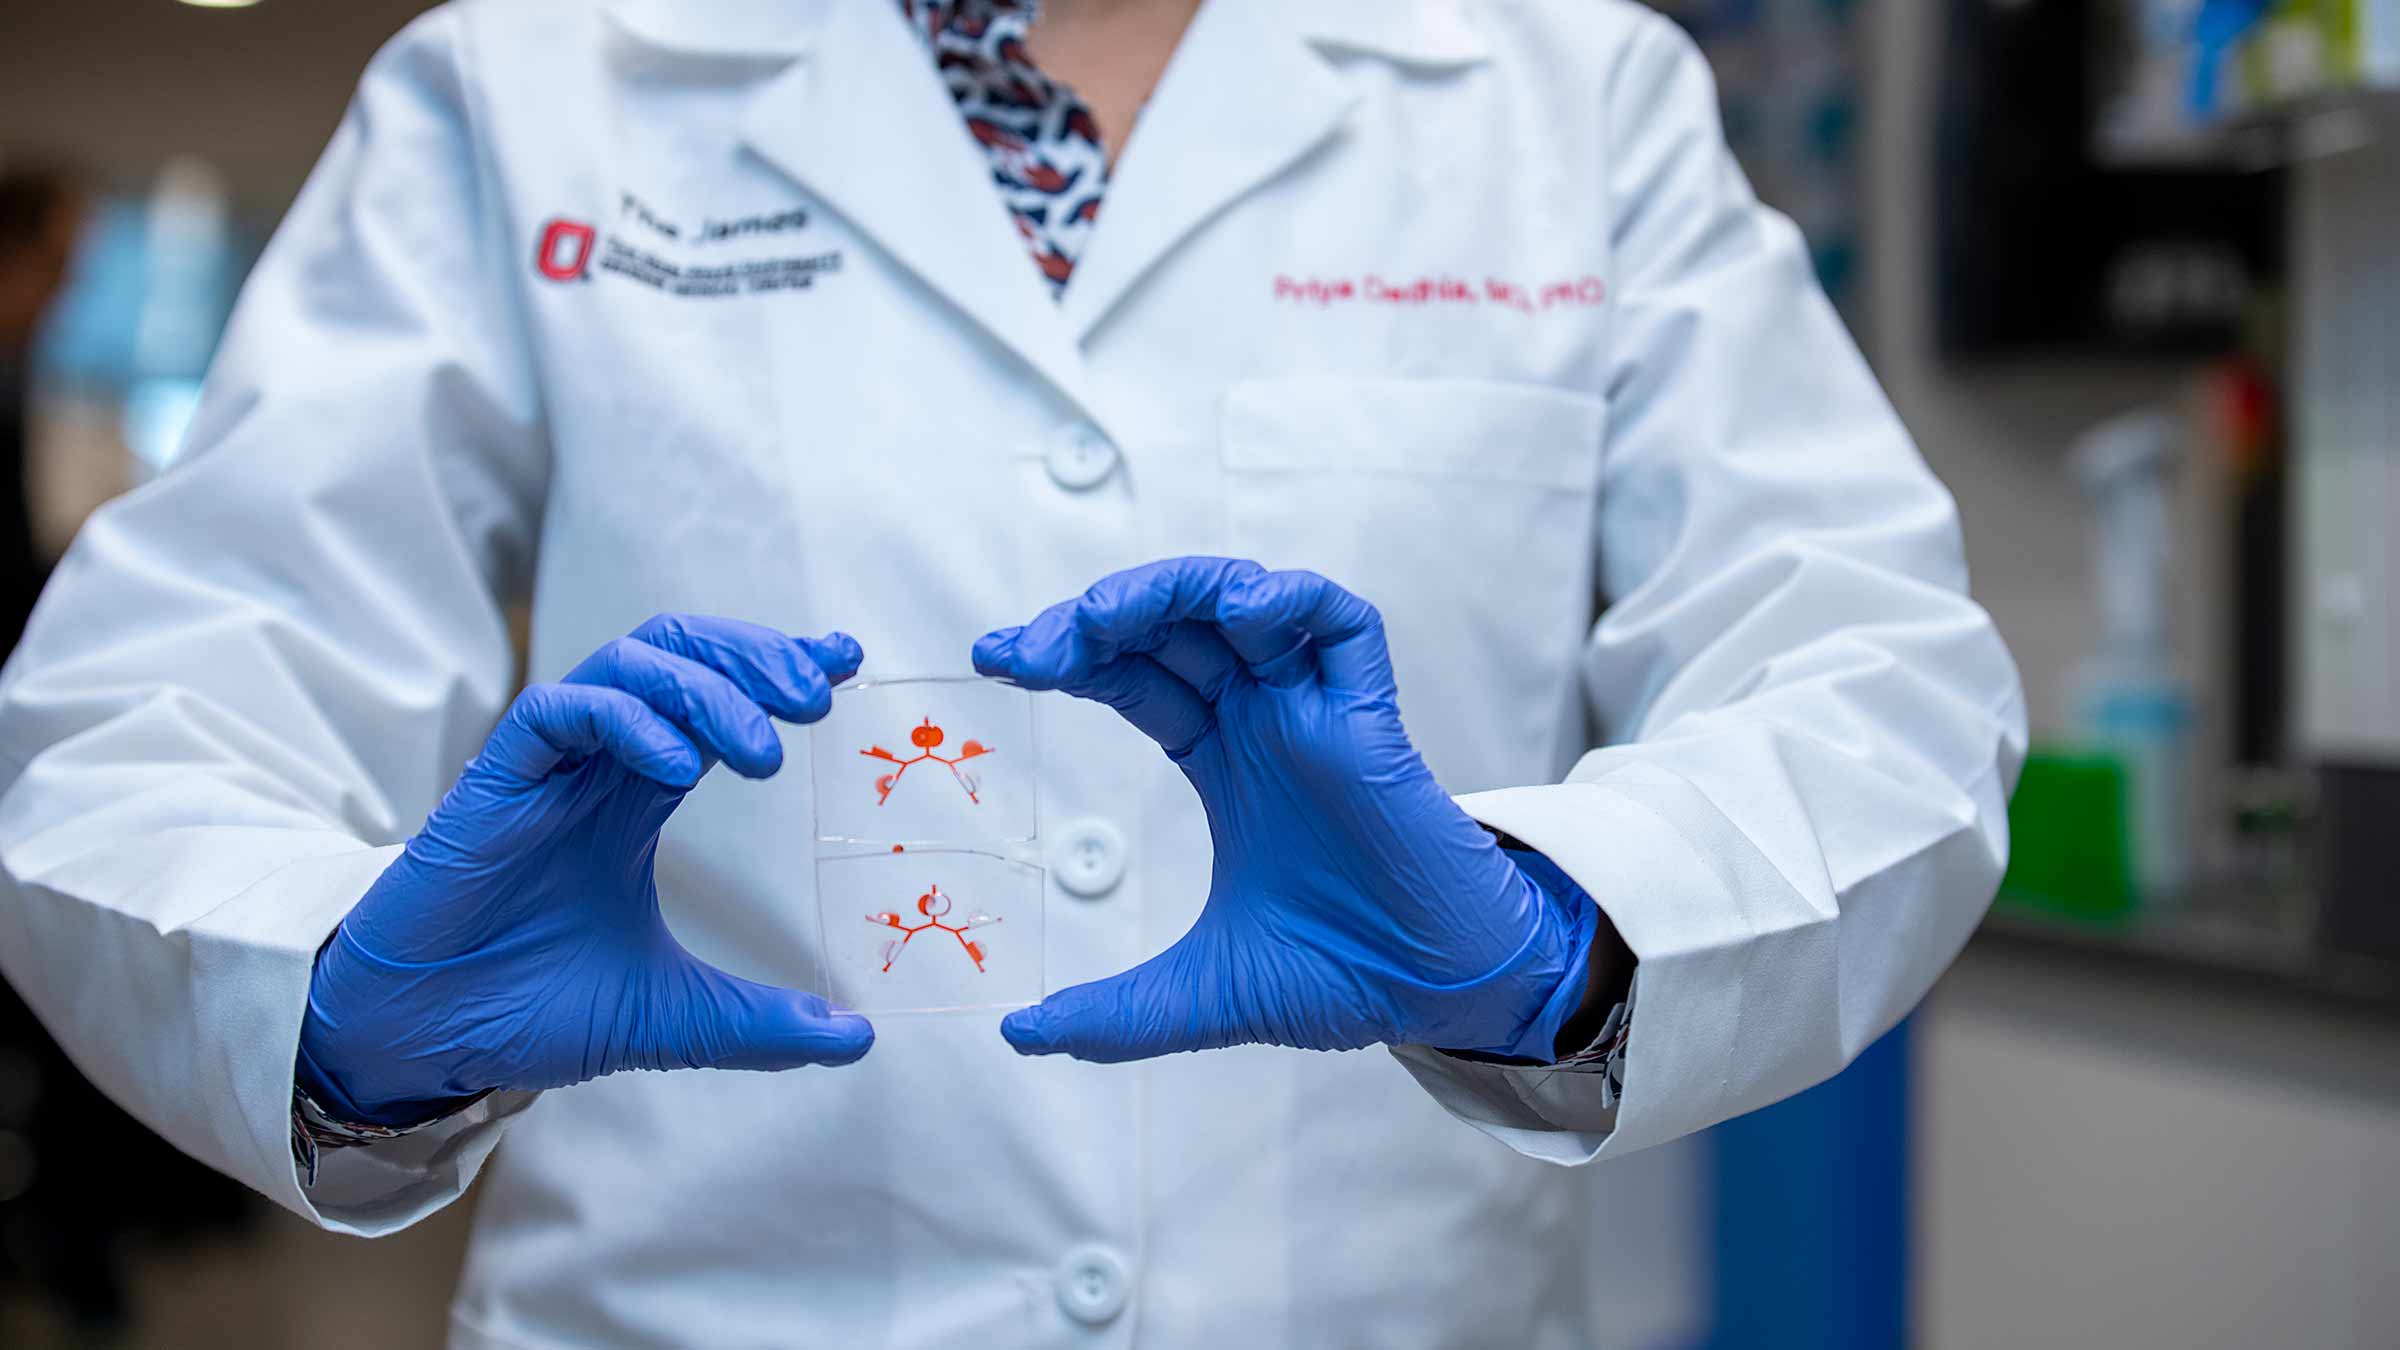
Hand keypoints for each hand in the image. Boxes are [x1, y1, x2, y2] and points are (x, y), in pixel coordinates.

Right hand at [298, 615, 874, 1125]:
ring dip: (707, 687)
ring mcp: (546, 765)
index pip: (718, 696)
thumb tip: (860, 1040)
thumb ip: (763, 1024)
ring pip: (630, 663)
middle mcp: (598, 764)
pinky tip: (678, 766)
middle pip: (682, 652)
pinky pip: (562, 709)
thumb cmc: (528, 1010)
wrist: (424, 1040)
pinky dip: (627, 718)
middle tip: (816, 695)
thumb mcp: (673, 1018)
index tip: (846, 665)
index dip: (778, 666)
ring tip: (763, 748)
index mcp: (636, 797)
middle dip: (754, 656)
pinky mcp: (495, 779)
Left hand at [973, 558, 1595, 1061]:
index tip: (995, 661)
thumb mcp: (1200, 994)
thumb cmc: (1343, 975)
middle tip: (1032, 645)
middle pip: (1175, 625)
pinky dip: (1291, 601)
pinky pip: (1343, 625)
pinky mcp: (1373, 720)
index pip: (1133, 674)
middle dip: (1098, 617)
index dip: (1066, 655)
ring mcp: (1318, 713)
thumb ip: (1112, 1014)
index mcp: (1224, 760)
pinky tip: (1239, 614)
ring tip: (1106, 617)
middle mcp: (1266, 720)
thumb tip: (1018, 1036)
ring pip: (1247, 602)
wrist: (1436, 998)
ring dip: (1173, 588)